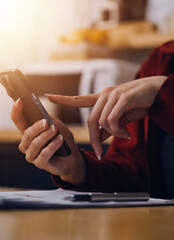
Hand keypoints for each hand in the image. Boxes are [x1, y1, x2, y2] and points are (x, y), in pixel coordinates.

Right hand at [11, 98, 85, 184]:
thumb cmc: (63, 141)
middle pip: (26, 134)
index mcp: (29, 132)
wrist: (72, 158)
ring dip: (45, 136)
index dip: (16, 110)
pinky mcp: (40, 164)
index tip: (20, 100)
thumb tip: (45, 116)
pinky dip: (52, 146)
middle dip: (37, 127)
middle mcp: (26, 144)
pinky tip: (60, 140)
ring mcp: (32, 155)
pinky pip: (44, 154)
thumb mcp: (59, 127)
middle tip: (46, 122)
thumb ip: (52, 121)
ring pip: (34, 144)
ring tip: (55, 130)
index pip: (18, 120)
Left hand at [46, 76, 166, 157]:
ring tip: (125, 135)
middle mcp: (104, 95)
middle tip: (99, 152)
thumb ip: (108, 126)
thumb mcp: (121, 117)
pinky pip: (112, 120)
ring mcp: (112, 95)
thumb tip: (99, 137)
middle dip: (94, 139)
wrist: (155, 92)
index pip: (79, 99)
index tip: (48, 96)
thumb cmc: (138, 103)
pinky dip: (118, 131)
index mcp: (102, 97)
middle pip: (90, 120)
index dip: (63, 99)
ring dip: (112, 134)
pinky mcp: (122, 98)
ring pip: (101, 121)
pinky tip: (127, 133)